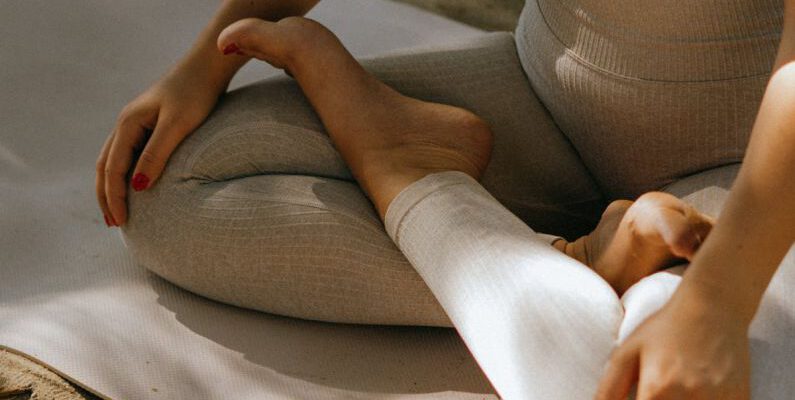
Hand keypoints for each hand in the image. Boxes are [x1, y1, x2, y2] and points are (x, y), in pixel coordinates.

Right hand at [96, 60, 224, 225]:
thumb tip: (137, 186)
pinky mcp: (150, 123)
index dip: (114, 197)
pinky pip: (129, 153)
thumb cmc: (196, 94)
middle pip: (105, 166)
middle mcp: (126, 123)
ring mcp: (136, 122)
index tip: (120, 222)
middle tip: (113, 223)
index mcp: (128, 124)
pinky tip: (136, 185)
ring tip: (118, 210)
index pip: (112, 169)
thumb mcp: (177, 126)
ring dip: (112, 185)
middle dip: (106, 196)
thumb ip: (156, 154)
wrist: (207, 67)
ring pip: (113, 159)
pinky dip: (125, 173)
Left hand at [595, 289, 750, 399]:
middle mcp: (690, 397)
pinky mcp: (741, 399)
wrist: (713, 308)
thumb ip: (609, 389)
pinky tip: (698, 393)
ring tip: (676, 391)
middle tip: (660, 393)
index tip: (641, 399)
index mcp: (657, 389)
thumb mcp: (627, 353)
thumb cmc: (664, 329)